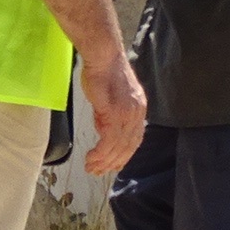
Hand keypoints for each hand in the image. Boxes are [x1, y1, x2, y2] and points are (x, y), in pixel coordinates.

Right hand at [80, 49, 146, 178]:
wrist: (103, 57)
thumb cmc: (103, 72)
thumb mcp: (110, 97)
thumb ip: (109, 115)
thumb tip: (103, 130)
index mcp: (138, 109)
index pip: (134, 139)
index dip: (124, 155)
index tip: (113, 165)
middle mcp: (136, 113)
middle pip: (128, 146)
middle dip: (113, 162)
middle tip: (98, 172)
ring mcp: (127, 114)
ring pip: (118, 146)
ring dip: (104, 161)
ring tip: (91, 168)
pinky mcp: (114, 113)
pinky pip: (109, 140)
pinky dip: (101, 153)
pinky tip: (92, 157)